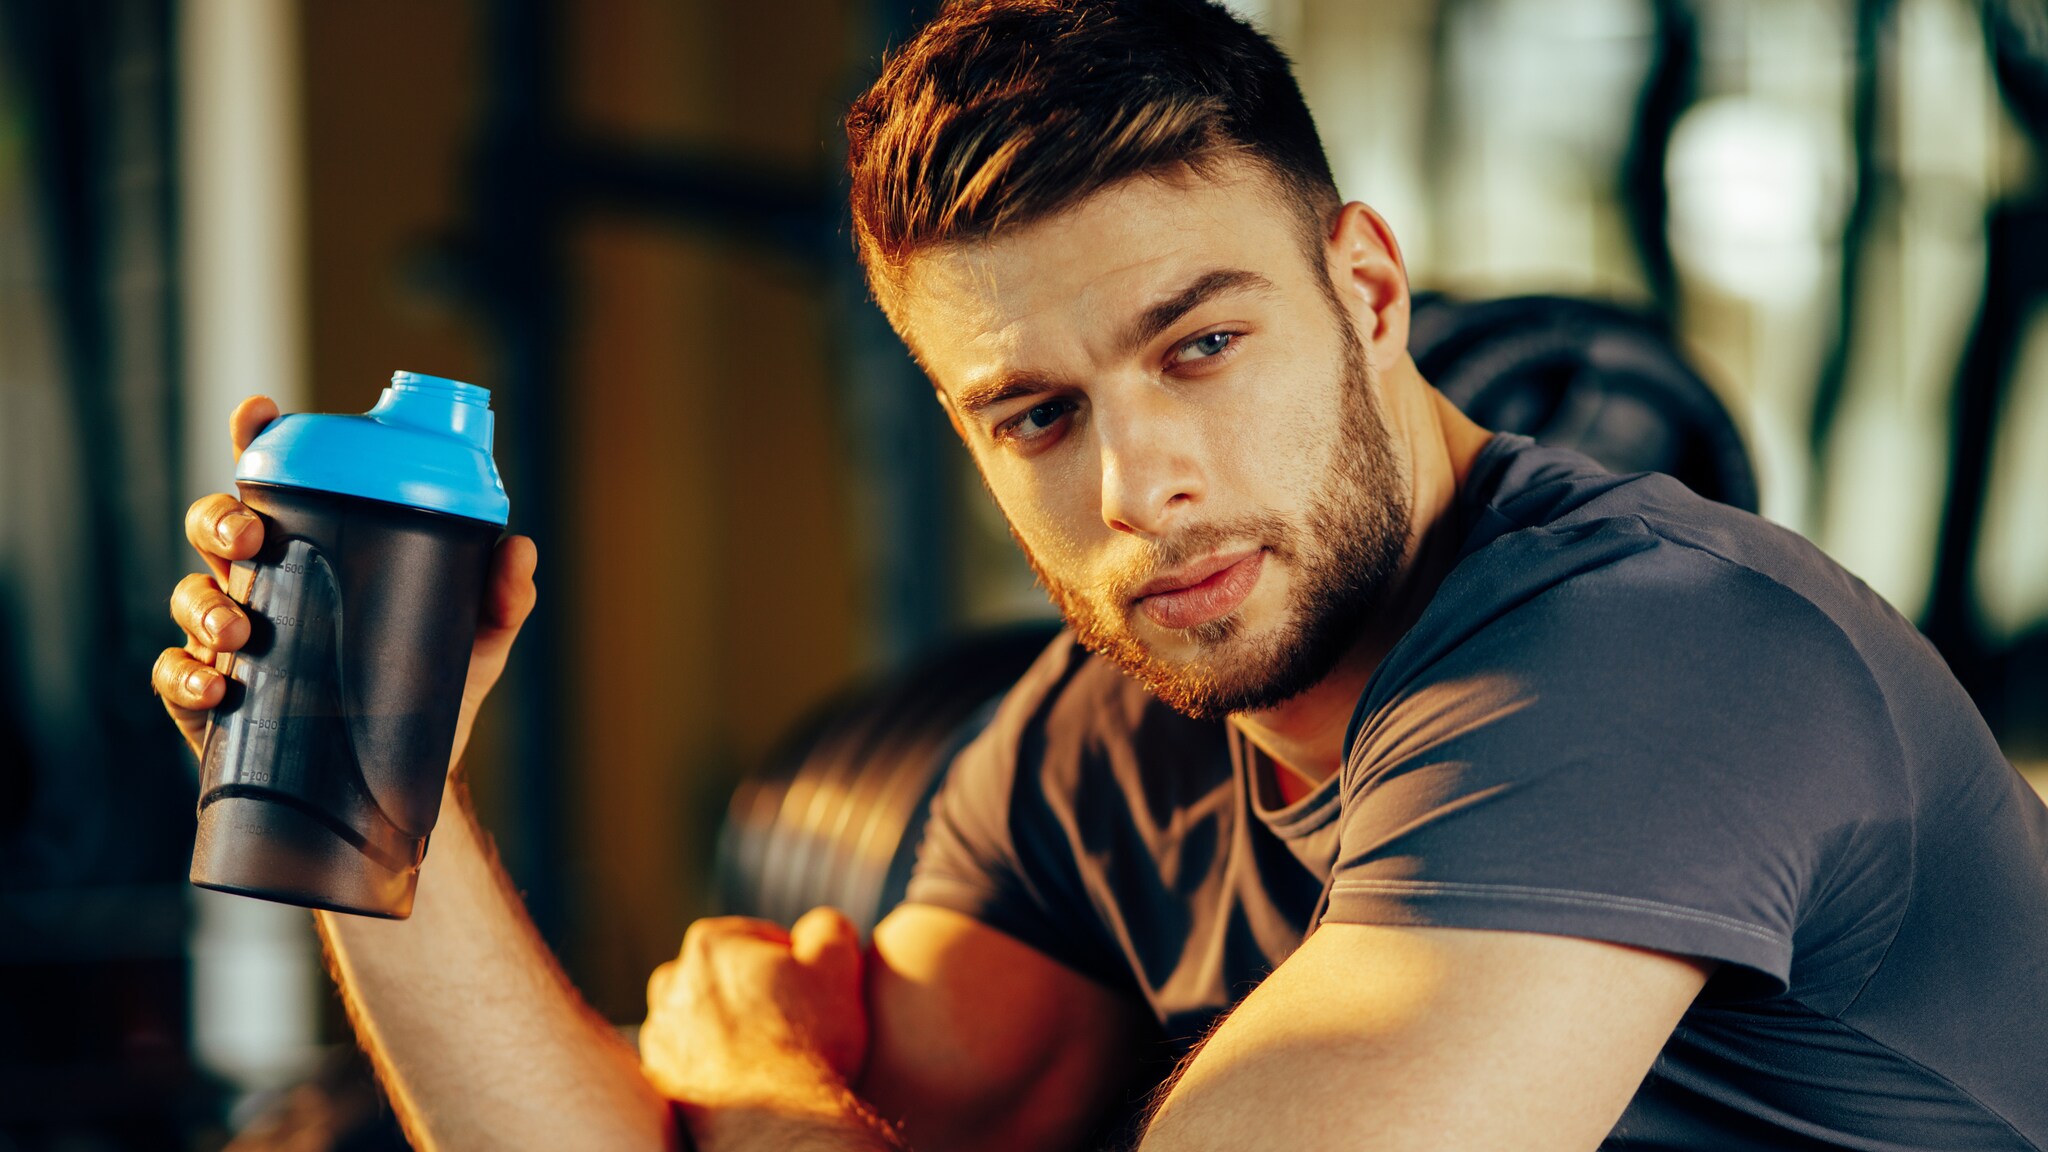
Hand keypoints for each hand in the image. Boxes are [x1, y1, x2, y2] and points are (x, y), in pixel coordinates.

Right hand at [150, 394, 537, 766]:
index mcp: (321, 553)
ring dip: (205, 604)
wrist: (404, 785)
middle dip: (220, 520)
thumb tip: (520, 549)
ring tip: (241, 633)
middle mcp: (270, 585)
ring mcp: (233, 639)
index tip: (256, 412)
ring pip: (190, 595)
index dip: (257, 439)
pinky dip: (185, 675)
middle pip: (218, 527)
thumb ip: (501, 598)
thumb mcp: (476, 642)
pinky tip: (216, 685)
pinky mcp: (212, 700)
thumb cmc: (433, 692)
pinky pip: (174, 675)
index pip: (280, 483)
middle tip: (251, 539)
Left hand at [641, 908, 870, 1112]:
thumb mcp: (837, 963)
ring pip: (708, 1019)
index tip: (813, 995)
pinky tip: (750, 1080)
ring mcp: (659, 1036)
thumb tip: (816, 930)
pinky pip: (695, 1061)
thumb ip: (827, 927)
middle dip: (758, 993)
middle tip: (795, 1025)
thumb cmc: (808, 1041)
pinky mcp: (660, 1082)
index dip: (798, 965)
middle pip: (730, 977)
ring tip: (772, 1056)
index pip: (764, 940)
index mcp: (709, 943)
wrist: (776, 1126)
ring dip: (735, 1029)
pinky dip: (718, 1066)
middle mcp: (671, 984)